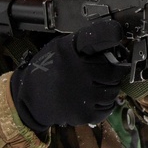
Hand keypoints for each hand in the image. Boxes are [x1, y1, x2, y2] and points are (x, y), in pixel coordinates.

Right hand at [10, 19, 130, 131]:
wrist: (29, 100)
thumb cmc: (49, 70)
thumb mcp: (59, 48)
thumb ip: (83, 45)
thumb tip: (113, 44)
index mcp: (70, 50)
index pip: (99, 35)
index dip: (111, 33)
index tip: (118, 34)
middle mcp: (79, 71)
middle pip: (115, 69)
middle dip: (113, 70)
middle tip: (104, 71)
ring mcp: (83, 94)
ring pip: (114, 90)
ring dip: (109, 88)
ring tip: (94, 86)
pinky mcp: (85, 113)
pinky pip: (109, 106)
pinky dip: (104, 103)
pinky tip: (91, 98)